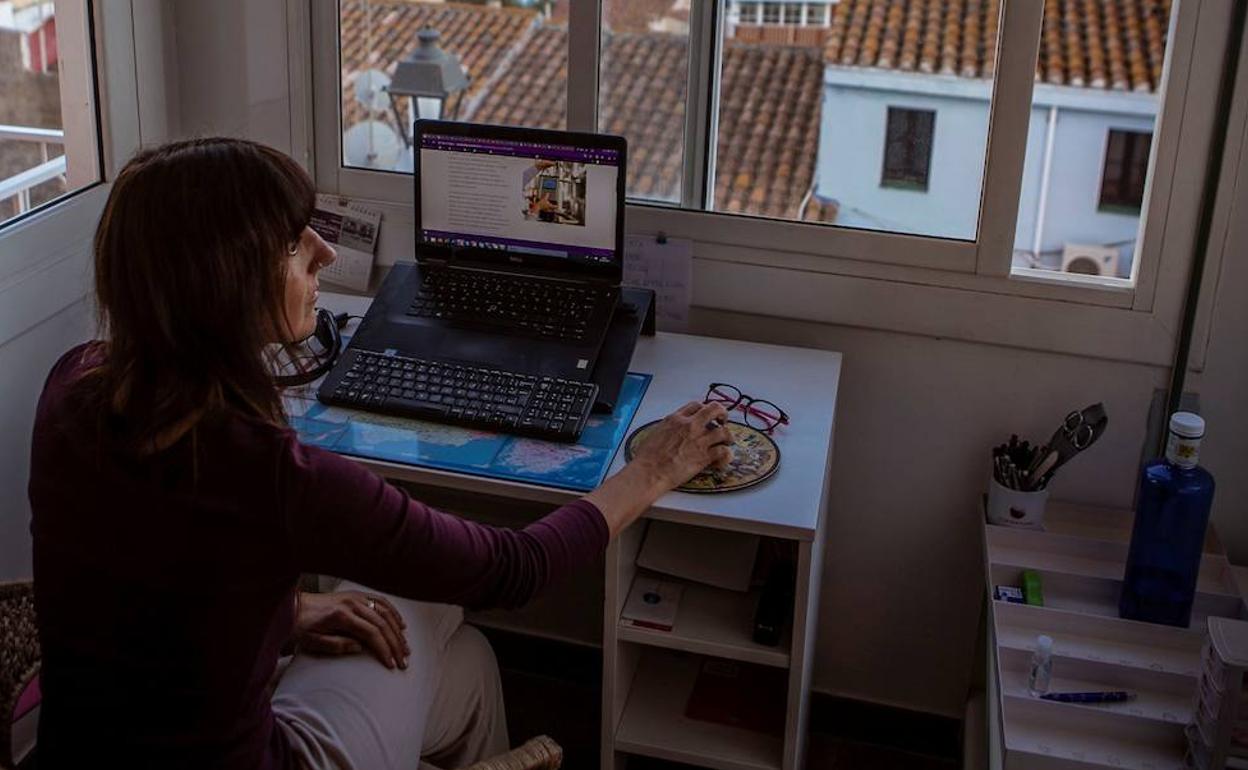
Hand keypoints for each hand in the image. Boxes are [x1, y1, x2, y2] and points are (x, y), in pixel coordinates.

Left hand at [292, 590, 409, 669]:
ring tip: (405, 647)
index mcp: (342, 616)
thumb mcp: (313, 642)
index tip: (391, 664)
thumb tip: (360, 648)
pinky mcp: (356, 595)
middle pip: (382, 623)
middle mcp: (352, 604)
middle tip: (404, 660)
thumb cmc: (301, 627)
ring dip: (398, 630)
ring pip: (385, 612)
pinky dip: (393, 612)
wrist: (292, 607)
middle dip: (395, 644)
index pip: (371, 633)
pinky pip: (380, 601)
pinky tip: (401, 624)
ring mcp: (356, 597)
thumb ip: (336, 646)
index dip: (384, 650)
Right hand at [632, 401, 732, 488]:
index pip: (696, 405)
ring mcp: (698, 440)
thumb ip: (669, 427)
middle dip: (722, 413)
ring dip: (728, 436)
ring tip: (727, 442)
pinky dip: (727, 456)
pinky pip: (724, 452)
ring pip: (724, 431)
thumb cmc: (647, 457)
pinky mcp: (703, 456)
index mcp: (676, 419)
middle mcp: (690, 426)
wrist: (649, 472)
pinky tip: (723, 459)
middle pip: (714, 409)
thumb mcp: (656, 432)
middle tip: (722, 421)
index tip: (706, 415)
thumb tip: (672, 430)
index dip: (704, 409)